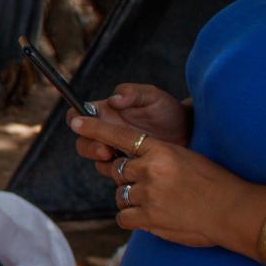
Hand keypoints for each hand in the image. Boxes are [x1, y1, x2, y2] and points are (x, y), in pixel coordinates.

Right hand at [70, 82, 190, 168]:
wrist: (191, 134)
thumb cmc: (170, 112)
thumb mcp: (153, 96)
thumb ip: (132, 93)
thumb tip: (113, 100)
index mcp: (106, 112)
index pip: (77, 114)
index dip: (74, 119)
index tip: (80, 123)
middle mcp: (107, 132)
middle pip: (82, 141)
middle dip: (89, 146)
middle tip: (105, 150)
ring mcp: (115, 151)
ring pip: (95, 159)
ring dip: (101, 161)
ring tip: (118, 159)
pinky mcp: (126, 167)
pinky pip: (112, 173)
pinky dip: (117, 172)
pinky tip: (131, 168)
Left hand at [70, 112, 248, 248]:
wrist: (234, 211)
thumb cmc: (215, 183)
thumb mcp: (185, 158)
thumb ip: (156, 158)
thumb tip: (129, 166)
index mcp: (160, 150)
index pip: (119, 135)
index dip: (95, 128)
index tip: (75, 121)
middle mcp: (150, 169)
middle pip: (117, 170)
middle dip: (128, 178)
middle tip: (153, 186)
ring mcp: (147, 194)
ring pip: (120, 194)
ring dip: (133, 200)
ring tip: (161, 204)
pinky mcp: (147, 218)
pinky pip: (123, 217)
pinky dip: (134, 219)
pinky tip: (154, 218)